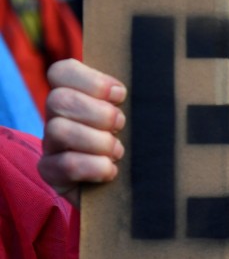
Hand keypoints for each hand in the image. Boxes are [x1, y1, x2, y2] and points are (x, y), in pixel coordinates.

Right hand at [38, 59, 126, 204]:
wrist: (125, 186)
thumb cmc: (133, 143)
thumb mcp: (134, 116)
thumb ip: (134, 99)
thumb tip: (147, 86)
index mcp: (74, 95)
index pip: (62, 72)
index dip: (92, 81)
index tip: (120, 96)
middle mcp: (57, 117)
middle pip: (59, 100)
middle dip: (99, 113)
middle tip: (121, 126)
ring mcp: (51, 144)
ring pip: (59, 130)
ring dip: (97, 141)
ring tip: (118, 151)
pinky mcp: (51, 172)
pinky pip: (63, 165)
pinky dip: (93, 167)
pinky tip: (110, 171)